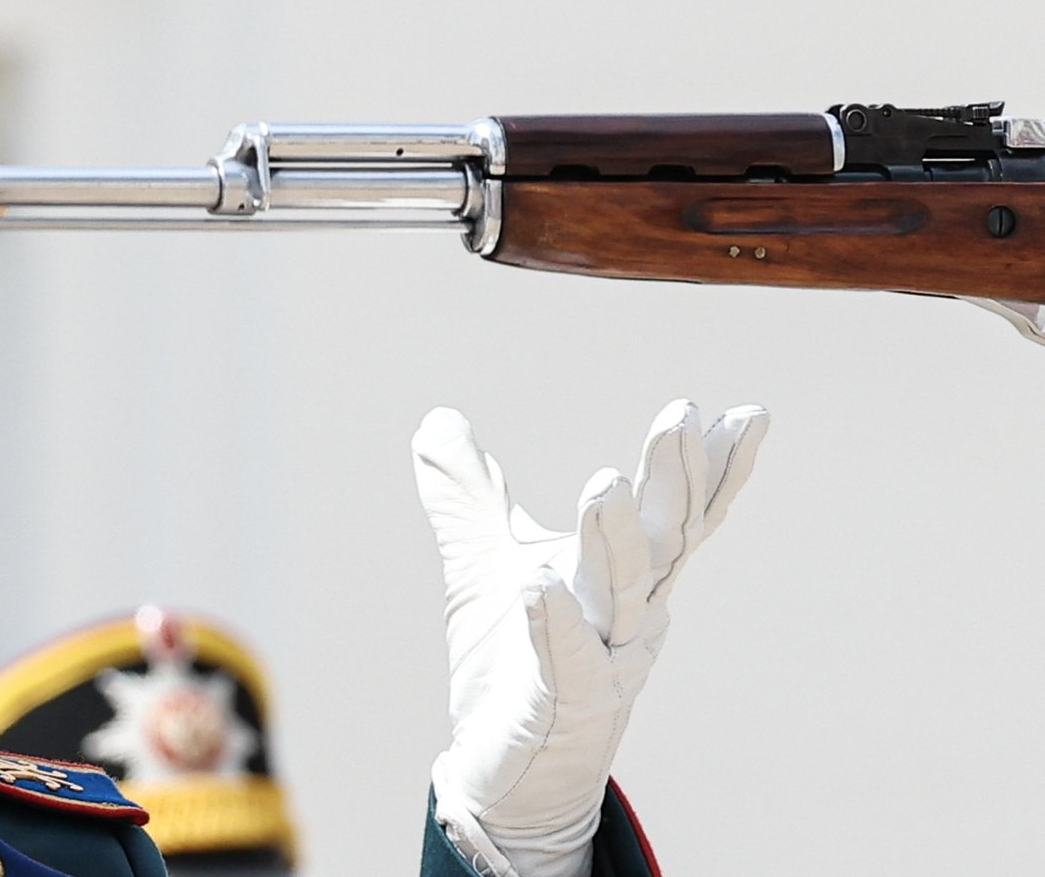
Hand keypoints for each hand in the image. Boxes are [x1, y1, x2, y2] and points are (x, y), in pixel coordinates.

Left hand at [415, 399, 768, 876]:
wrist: (501, 771)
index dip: (713, 469)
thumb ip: (468, 493)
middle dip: (675, 479)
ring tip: (604, 483)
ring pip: (621, 594)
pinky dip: (556, 620)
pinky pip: (565, 659)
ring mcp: (603, 662)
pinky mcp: (561, 704)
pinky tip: (540, 581)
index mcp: (626, 581)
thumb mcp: (484, 560)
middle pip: (662, 541)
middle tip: (682, 417)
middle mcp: (629, 618)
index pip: (679, 517)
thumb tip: (437, 421)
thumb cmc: (508, 661)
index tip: (746, 413)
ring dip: (614, 539)